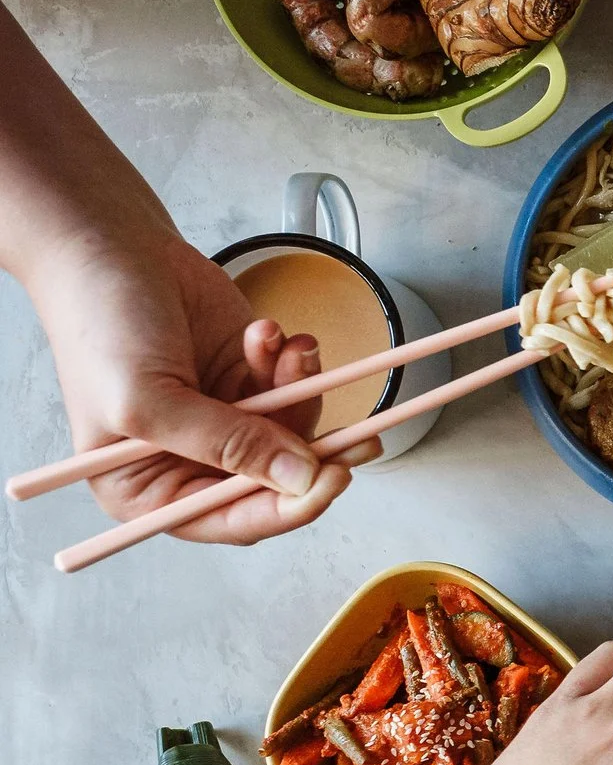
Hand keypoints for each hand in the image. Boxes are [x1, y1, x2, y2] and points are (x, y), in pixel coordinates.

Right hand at [24, 231, 365, 541]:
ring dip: (302, 393)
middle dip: (314, 454)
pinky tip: (265, 331)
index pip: (231, 521)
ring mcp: (222, 420)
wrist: (110, 243)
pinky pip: (293, 389)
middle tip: (360, 436)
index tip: (331, 479)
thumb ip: (226, 445)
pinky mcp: (247, 381)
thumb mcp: (150, 398)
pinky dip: (293, 364)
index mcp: (145, 487)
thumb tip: (300, 480)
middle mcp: (188, 462)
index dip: (286, 509)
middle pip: (274, 484)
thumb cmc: (102, 322)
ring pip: (294, 434)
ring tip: (289, 349)